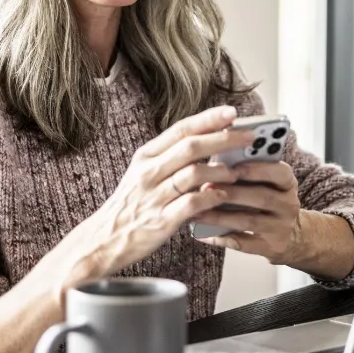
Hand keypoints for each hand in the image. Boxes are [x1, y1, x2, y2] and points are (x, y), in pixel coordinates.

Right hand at [62, 105, 253, 276]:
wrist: (104, 239)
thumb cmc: (131, 204)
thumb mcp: (144, 173)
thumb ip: (172, 157)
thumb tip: (211, 140)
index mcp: (146, 156)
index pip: (180, 130)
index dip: (208, 119)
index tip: (232, 113)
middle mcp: (149, 173)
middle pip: (191, 147)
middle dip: (224, 139)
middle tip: (249, 138)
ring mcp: (154, 197)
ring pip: (193, 174)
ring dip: (221, 171)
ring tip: (237, 172)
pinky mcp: (161, 221)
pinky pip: (192, 204)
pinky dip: (211, 197)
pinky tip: (222, 196)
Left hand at [191, 161, 305, 263]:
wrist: (292, 235)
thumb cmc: (271, 203)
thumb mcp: (270, 185)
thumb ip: (249, 175)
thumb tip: (215, 168)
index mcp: (288, 184)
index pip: (280, 172)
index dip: (256, 169)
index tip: (233, 167)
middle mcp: (288, 205)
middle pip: (262, 197)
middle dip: (232, 193)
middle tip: (206, 188)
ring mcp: (281, 228)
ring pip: (250, 221)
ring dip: (221, 217)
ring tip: (198, 212)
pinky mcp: (271, 248)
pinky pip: (243, 243)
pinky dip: (221, 238)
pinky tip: (202, 233)